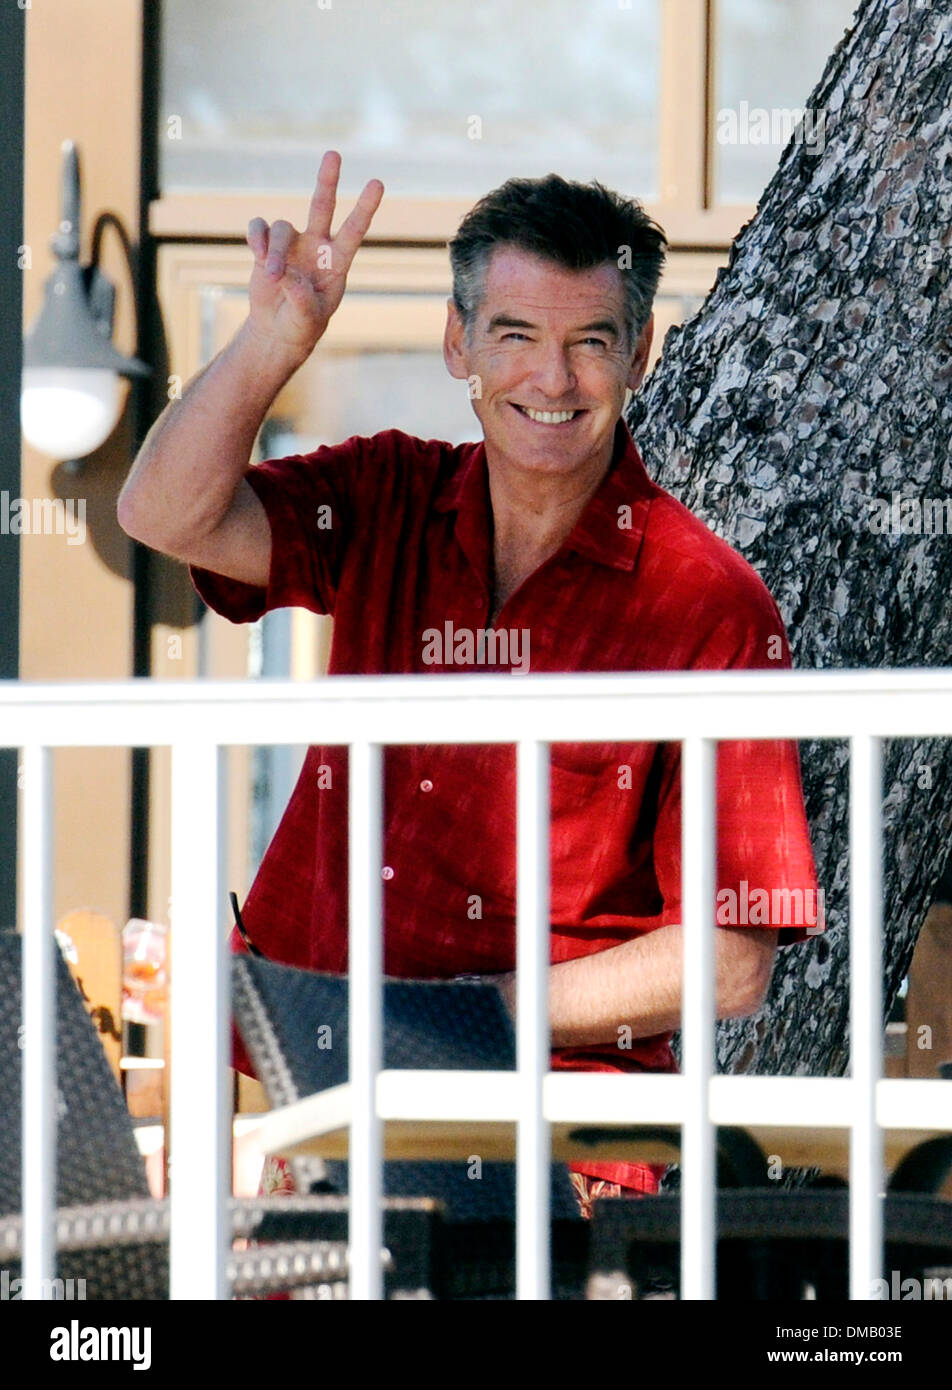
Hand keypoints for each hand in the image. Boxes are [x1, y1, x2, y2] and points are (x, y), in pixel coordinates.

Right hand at [244, 149, 383, 364]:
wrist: (278, 328)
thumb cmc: (302, 325)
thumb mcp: (307, 320)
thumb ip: (302, 300)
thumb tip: (287, 275)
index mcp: (337, 261)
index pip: (354, 230)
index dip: (365, 207)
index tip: (378, 183)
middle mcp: (316, 245)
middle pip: (322, 205)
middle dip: (327, 180)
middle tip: (334, 154)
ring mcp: (291, 243)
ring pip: (282, 229)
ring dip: (275, 251)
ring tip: (272, 276)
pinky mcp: (266, 246)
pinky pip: (260, 229)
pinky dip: (257, 238)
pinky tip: (258, 253)